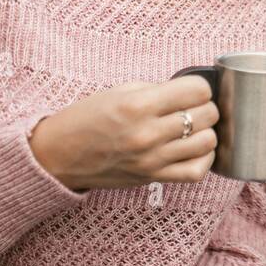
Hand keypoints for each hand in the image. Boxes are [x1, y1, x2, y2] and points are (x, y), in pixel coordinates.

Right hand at [27, 76, 219, 191]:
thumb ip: (157, 90)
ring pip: (207, 142)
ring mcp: (152, 159)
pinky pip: (196, 171)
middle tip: (194, 107)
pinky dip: (204, 158)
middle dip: (206, 107)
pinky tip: (195, 149)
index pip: (197, 90)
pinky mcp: (152, 178)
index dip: (199, 87)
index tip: (192, 89)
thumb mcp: (119, 91)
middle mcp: (148, 133)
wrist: (58, 156)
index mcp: (138, 105)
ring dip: (206, 131)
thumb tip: (190, 93)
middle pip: (207, 115)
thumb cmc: (87, 118)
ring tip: (194, 127)